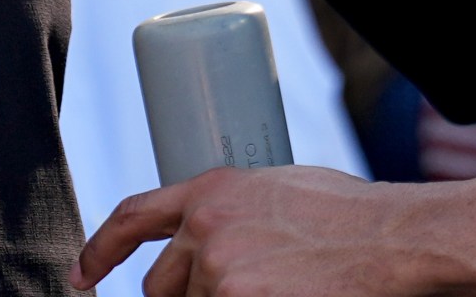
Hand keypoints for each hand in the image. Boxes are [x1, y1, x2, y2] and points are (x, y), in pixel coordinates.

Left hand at [74, 166, 422, 296]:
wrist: (393, 240)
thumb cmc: (351, 215)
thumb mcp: (278, 191)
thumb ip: (233, 211)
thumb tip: (207, 239)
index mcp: (212, 190)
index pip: (132, 217)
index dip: (99, 249)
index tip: (82, 276)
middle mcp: (206, 228)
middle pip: (159, 285)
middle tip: (226, 293)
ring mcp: (220, 273)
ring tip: (278, 287)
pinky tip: (282, 295)